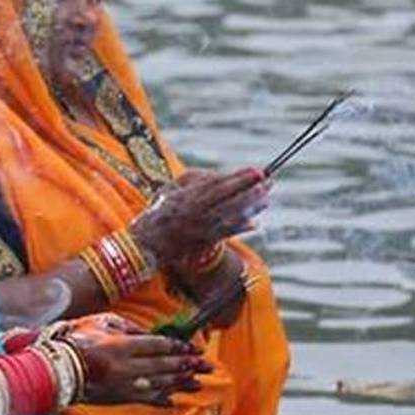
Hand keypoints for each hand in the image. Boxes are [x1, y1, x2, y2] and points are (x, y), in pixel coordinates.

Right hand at [61, 314, 209, 406]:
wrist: (55, 369)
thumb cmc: (77, 340)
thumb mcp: (103, 323)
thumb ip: (128, 328)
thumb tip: (150, 334)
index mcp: (122, 345)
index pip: (159, 346)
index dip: (179, 347)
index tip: (194, 348)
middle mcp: (127, 367)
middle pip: (165, 366)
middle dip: (187, 365)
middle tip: (207, 365)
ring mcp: (124, 385)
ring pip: (160, 384)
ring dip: (181, 383)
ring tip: (199, 382)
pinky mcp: (119, 397)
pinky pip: (145, 399)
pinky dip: (162, 399)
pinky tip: (175, 400)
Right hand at [131, 169, 267, 264]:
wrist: (146, 243)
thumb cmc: (161, 210)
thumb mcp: (171, 188)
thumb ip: (196, 179)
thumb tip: (223, 177)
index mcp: (187, 198)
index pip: (218, 186)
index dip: (239, 178)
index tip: (256, 170)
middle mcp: (195, 214)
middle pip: (228, 201)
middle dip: (250, 191)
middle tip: (269, 182)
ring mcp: (201, 230)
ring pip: (231, 217)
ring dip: (250, 208)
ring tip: (266, 198)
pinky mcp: (204, 243)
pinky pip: (226, 235)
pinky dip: (241, 228)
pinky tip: (256, 222)